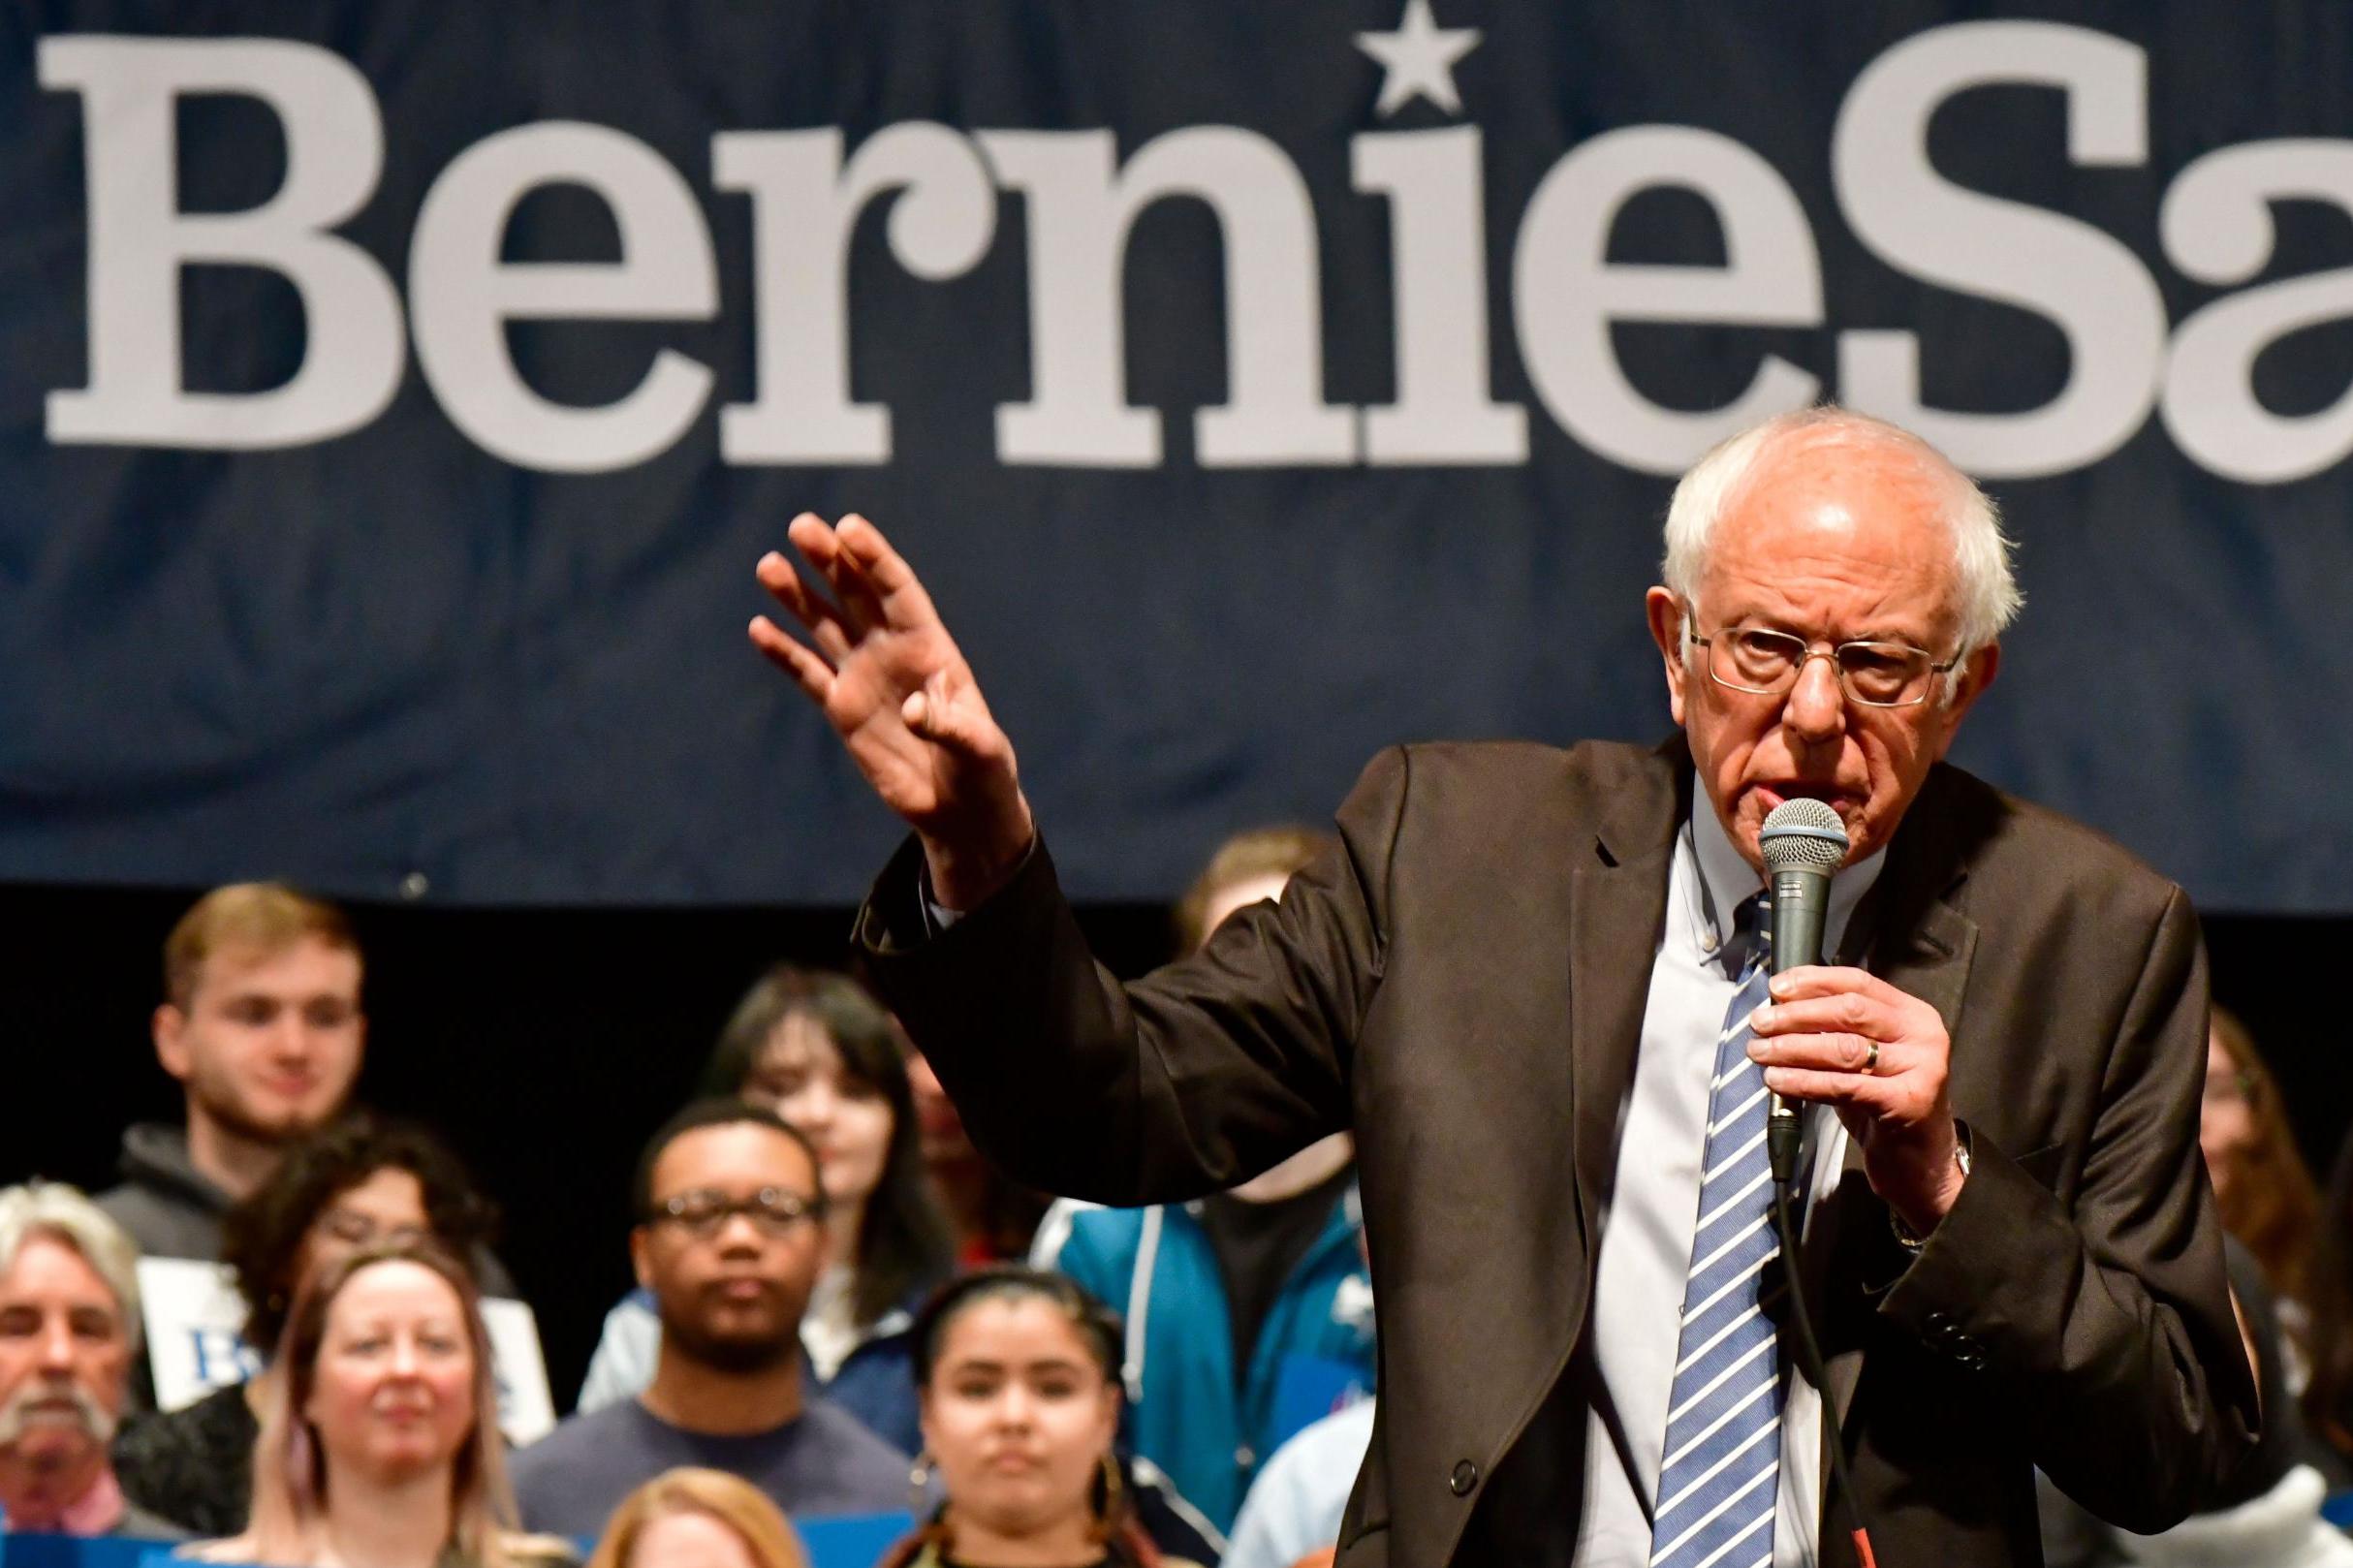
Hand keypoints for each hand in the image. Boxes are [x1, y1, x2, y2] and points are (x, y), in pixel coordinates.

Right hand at [749, 513, 1033, 907]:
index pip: (899, 591)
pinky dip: (784, 652)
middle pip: (856, 594)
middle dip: (830, 560)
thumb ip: (950, 726)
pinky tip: (759, 628)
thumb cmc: (982, 771)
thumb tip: (915, 710)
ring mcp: (865, 676)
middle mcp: (893, 652)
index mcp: (932, 648)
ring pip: (825, 624)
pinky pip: (808, 672)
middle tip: (801, 526)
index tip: (848, 527)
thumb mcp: (979, 748)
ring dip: (797, 595)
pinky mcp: (843, 708)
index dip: (875, 558)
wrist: (960, 810)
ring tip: (768, 565)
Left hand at [1745, 965, 1965, 1234]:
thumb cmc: (1883, 1104)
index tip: (1776, 987)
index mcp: (1914, 1014)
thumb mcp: (1864, 1059)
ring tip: (1760, 1050)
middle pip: (1850, 1011)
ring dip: (1793, 1047)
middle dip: (1797, 1014)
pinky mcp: (1907, 1102)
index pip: (1859, 982)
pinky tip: (1776, 1080)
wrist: (1920, 1162)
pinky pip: (1843, 1085)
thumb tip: (1778, 1009)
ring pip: (1844, 1048)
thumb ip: (1835, 1031)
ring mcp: (1921, 1068)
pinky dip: (1804, 1081)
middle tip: (1760, 1022)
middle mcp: (1923, 1036)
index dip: (1814, 981)